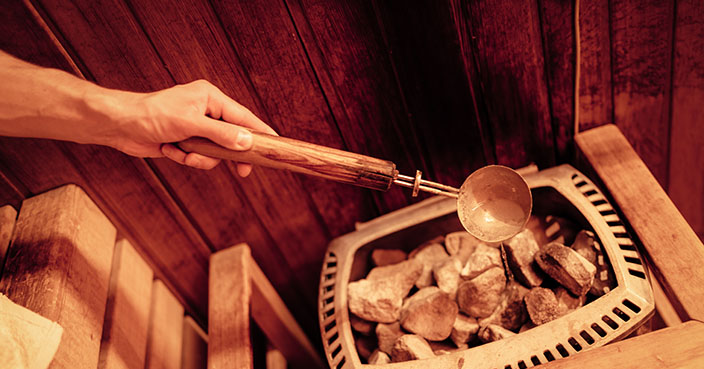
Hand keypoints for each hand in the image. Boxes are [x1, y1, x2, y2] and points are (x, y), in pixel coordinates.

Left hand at [107, 80, 276, 174]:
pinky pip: (197, 157)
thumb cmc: (153, 115)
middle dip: (229, 153)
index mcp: (210, 98)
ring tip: (182, 150)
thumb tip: (246, 142)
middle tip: (243, 170)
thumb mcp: (192, 124)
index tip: (275, 144)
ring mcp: (195, 128)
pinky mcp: (185, 141)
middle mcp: (205, 111)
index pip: (243, 116)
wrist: (121, 126)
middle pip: (231, 137)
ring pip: (214, 152)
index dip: (260, 131)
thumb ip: (222, 134)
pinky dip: (184, 157)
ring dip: (199, 157)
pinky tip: (169, 149)